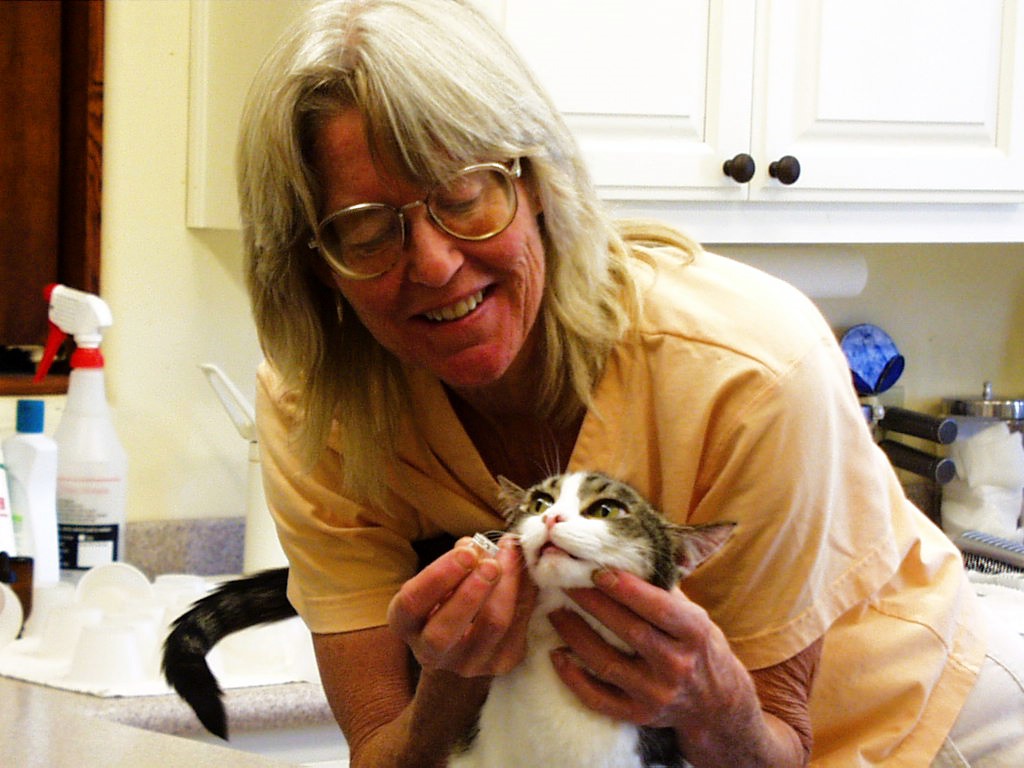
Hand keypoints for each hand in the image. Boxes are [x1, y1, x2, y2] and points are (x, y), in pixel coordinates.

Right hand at [387, 536, 536, 677]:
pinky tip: (526, 571)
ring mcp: (467, 663)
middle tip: (490, 563)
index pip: (412, 603)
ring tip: (509, 558)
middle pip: (444, 631)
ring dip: (505, 589)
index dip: (438, 576)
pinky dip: (525, 594)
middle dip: (470, 593)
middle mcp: (430, 652)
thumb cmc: (448, 598)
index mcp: (406, 624)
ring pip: (490, 627)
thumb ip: (456, 561)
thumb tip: (478, 546)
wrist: (464, 643)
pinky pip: (518, 627)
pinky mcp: (500, 663)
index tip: (465, 551)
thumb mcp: (441, 579)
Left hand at [548, 569, 768, 762]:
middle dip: (593, 604)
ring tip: (554, 612)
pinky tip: (557, 656)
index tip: (597, 570)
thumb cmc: (698, 646)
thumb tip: (623, 556)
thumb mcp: (694, 615)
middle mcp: (677, 665)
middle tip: (564, 581)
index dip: (626, 588)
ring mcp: (657, 694)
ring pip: (608, 663)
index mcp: (694, 633)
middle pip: (628, 631)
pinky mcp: (639, 715)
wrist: (717, 704)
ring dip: (576, 635)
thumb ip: (662, 590)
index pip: (658, 607)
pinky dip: (574, 678)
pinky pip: (599, 699)